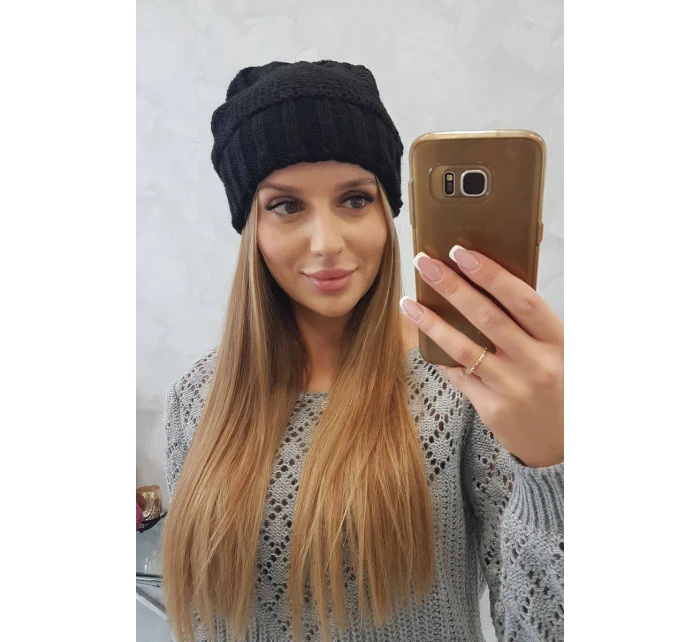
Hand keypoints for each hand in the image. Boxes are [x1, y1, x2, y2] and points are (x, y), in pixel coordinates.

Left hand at [401, 247, 563, 467]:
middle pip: (487, 317)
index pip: (522, 300)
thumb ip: (532, 323)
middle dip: (451, 286)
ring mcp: (513, 388)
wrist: (566, 443)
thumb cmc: (561, 386)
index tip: (461, 253)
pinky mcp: (493, 408)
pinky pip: (459, 375)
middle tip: (424, 263)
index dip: (491, 274)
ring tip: (408, 303)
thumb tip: (489, 282)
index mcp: (558, 341)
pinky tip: (422, 338)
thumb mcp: (561, 350)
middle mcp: (537, 363)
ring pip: (464, 348)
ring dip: (432, 322)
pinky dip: (440, 355)